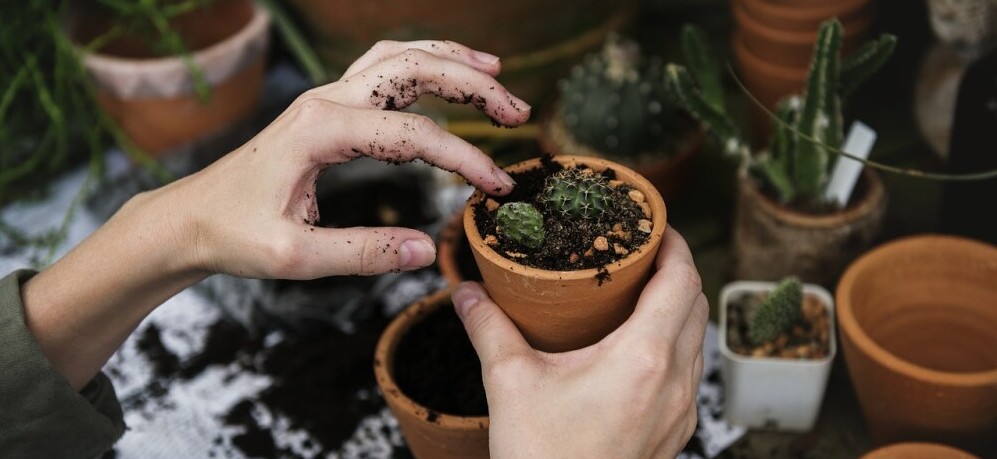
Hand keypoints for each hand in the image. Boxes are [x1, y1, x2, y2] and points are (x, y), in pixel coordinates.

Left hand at [170, 39, 530, 279]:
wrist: (190, 218)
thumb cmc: (233, 235)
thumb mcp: (295, 257)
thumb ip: (363, 253)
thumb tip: (426, 251)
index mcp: (320, 131)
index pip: (414, 135)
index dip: (464, 158)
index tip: (497, 187)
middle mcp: (325, 101)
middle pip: (414, 69)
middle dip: (473, 84)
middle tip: (518, 111)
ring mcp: (325, 98)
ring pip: (398, 57)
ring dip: (451, 60)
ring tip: (496, 72)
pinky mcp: (326, 108)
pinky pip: (381, 69)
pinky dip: (422, 65)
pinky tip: (446, 75)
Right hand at [452, 227, 707, 458]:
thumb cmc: (543, 458)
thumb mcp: (509, 383)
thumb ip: (488, 328)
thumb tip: (467, 292)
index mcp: (643, 357)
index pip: (681, 279)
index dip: (674, 243)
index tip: (655, 225)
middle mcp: (674, 382)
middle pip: (696, 304)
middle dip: (676, 269)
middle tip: (642, 252)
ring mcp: (681, 412)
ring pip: (696, 339)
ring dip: (677, 308)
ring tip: (639, 293)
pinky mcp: (675, 433)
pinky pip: (688, 373)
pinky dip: (674, 345)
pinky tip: (637, 348)